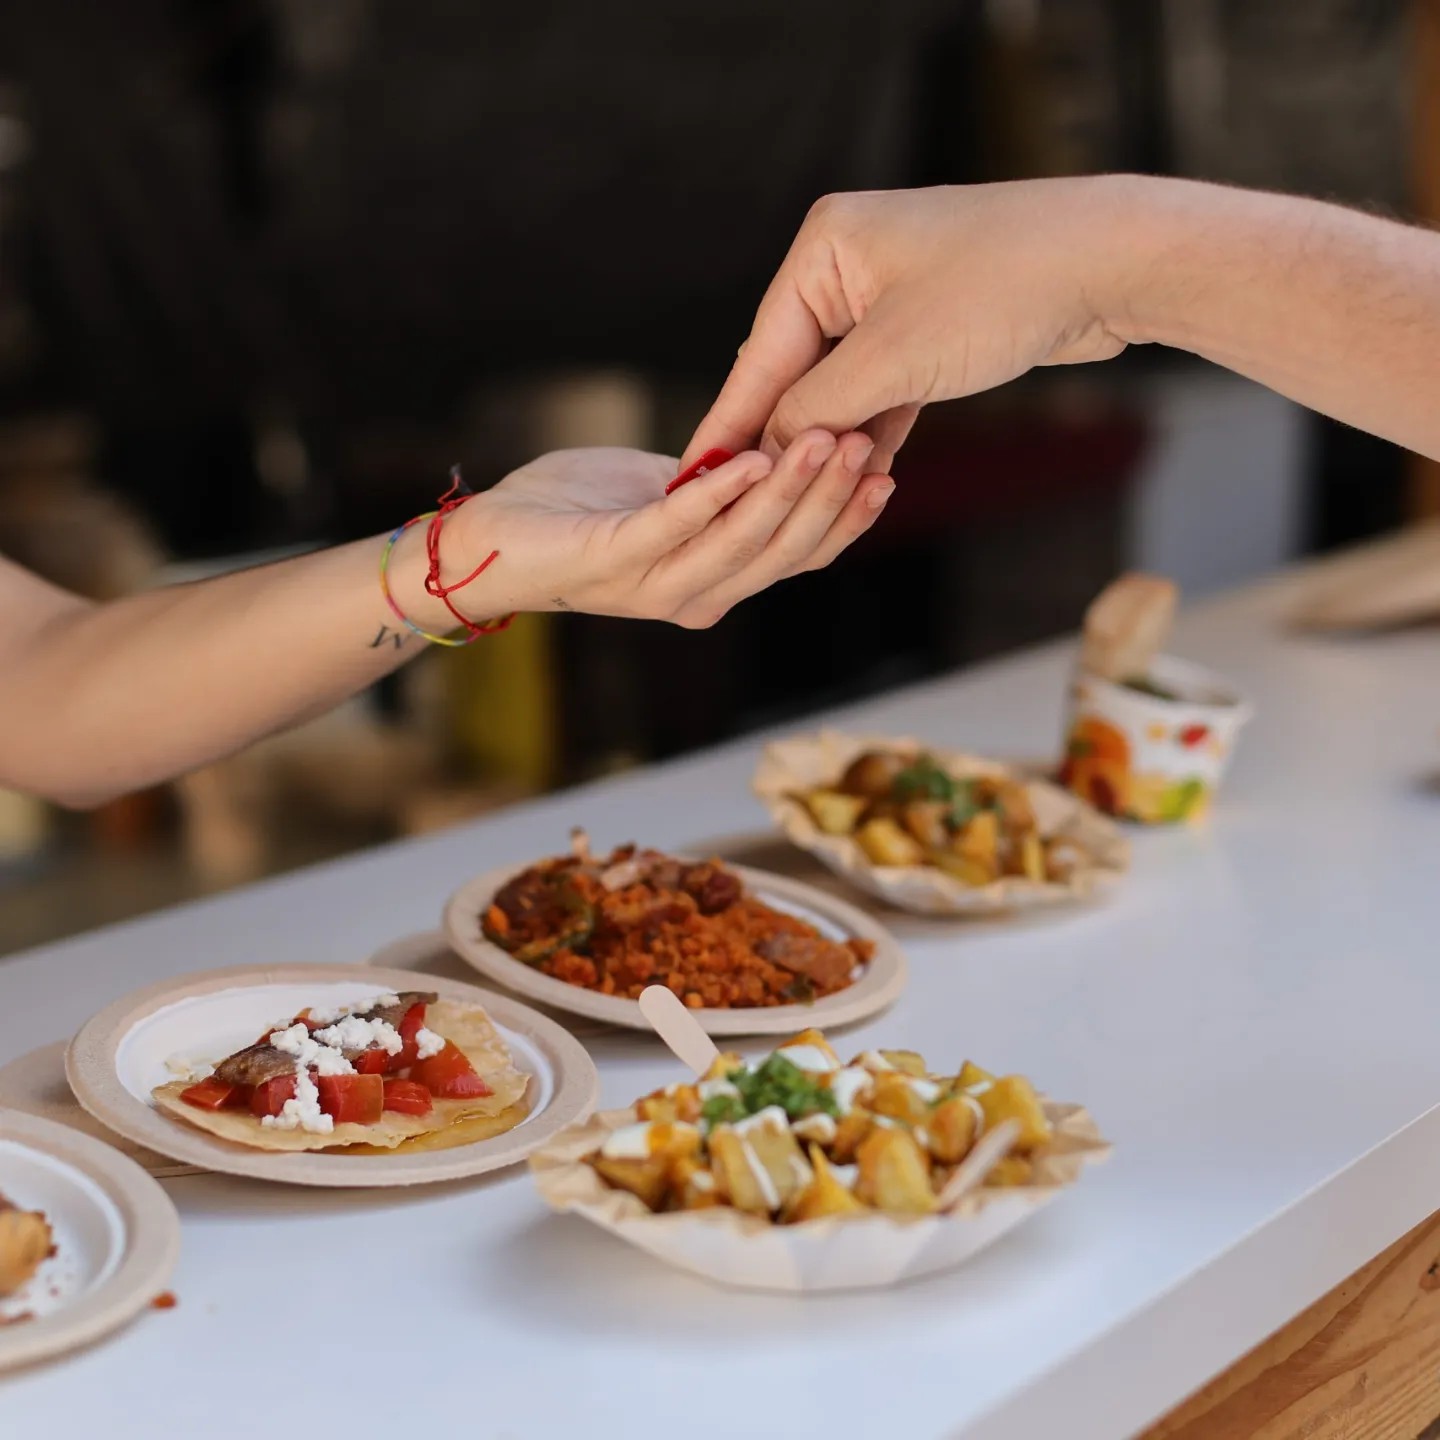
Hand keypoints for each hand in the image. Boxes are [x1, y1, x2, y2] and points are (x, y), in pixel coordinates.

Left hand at [443, 433, 893, 629]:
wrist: (492, 539)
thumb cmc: (580, 511)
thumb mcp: (669, 494)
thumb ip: (722, 487)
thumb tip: (779, 447)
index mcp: (714, 582)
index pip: (797, 558)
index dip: (845, 520)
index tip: (886, 470)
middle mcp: (694, 597)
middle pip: (781, 554)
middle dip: (829, 499)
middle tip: (863, 442)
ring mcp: (652, 587)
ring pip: (740, 546)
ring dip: (786, 493)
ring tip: (822, 441)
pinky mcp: (610, 562)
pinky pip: (675, 528)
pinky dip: (718, 495)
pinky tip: (752, 458)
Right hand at [683, 178, 1141, 473]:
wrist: (1113, 263)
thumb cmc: (1003, 288)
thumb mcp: (892, 359)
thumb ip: (817, 409)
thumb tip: (766, 454)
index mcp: (823, 248)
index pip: (760, 355)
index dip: (730, 425)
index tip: (694, 480)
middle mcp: (849, 265)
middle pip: (796, 372)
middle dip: (786, 440)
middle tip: (752, 507)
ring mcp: (892, 295)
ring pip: (843, 387)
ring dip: (835, 444)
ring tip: (809, 503)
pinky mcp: (931, 326)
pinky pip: (884, 388)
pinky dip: (875, 431)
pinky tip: (863, 477)